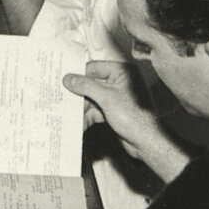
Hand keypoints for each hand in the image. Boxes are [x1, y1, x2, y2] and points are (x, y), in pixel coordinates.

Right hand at [64, 62, 183, 178]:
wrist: (146, 141)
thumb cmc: (134, 116)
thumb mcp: (107, 97)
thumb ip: (86, 86)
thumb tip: (69, 79)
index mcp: (122, 71)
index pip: (94, 68)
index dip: (79, 75)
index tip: (63, 81)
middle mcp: (120, 82)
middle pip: (91, 84)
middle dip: (78, 95)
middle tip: (62, 99)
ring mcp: (116, 98)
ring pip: (92, 99)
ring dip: (81, 108)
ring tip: (68, 115)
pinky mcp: (114, 111)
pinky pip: (96, 111)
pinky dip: (88, 117)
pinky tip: (79, 124)